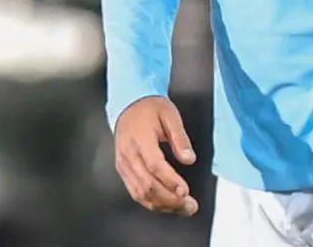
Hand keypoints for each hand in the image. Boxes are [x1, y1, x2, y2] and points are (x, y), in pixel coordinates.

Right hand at [114, 96, 198, 215]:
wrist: (128, 104)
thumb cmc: (150, 108)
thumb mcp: (171, 116)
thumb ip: (180, 138)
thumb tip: (189, 159)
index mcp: (140, 139)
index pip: (154, 165)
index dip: (170, 180)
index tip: (184, 191)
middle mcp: (128, 155)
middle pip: (147, 184)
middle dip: (170, 199)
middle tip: (190, 206)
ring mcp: (123, 164)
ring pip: (140, 192)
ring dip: (162, 204)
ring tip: (182, 208)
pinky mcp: (122, 170)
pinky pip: (134, 191)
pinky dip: (150, 202)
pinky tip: (165, 205)